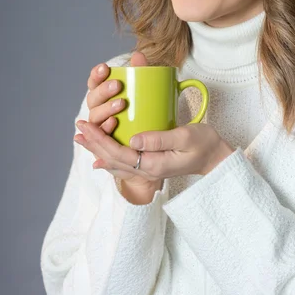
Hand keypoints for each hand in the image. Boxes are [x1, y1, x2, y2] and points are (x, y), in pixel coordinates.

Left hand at [74, 114, 234, 178]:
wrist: (216, 158)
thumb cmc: (204, 144)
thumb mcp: (185, 137)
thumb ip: (159, 139)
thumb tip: (133, 139)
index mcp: (153, 164)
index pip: (118, 152)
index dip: (100, 139)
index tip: (86, 125)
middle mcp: (147, 169)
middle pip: (112, 159)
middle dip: (93, 142)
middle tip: (78, 127)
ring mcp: (149, 169)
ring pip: (115, 162)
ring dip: (97, 150)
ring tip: (82, 138)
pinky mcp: (151, 164)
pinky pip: (124, 163)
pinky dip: (108, 158)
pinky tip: (99, 157)